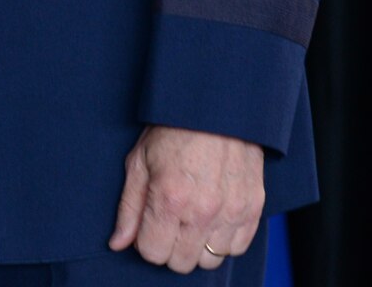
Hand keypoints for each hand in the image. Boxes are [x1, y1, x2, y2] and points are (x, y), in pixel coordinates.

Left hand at [109, 125, 265, 271]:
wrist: (216, 108)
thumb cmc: (172, 131)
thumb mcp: (138, 162)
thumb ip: (129, 208)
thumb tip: (118, 243)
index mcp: (169, 199)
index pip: (153, 253)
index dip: (145, 242)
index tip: (147, 226)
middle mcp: (203, 212)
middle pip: (182, 263)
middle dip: (169, 247)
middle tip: (168, 222)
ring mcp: (231, 213)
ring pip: (210, 260)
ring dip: (197, 246)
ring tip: (190, 219)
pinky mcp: (253, 209)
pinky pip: (236, 248)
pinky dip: (222, 239)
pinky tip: (212, 217)